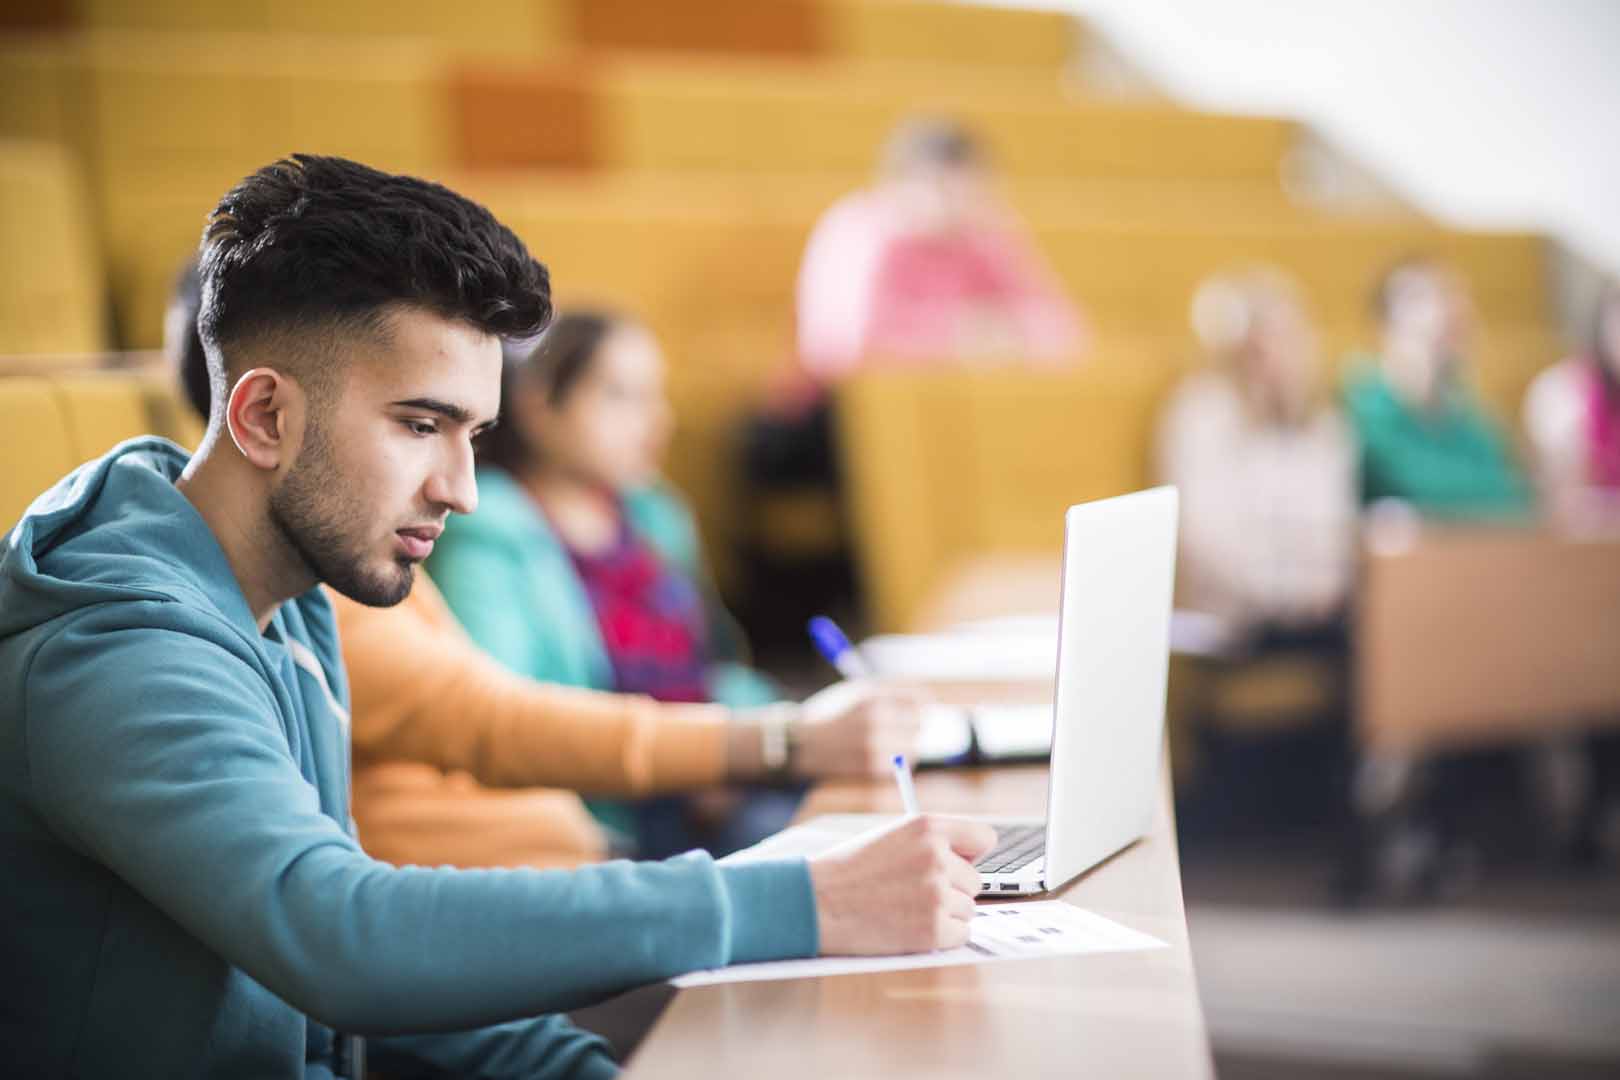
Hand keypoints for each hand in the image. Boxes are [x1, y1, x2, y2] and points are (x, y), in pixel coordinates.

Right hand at [792, 680, 922, 778]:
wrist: (800, 744)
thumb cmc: (831, 715)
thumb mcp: (856, 692)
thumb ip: (890, 695)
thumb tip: (930, 703)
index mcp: (873, 695)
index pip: (919, 699)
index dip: (921, 706)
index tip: (919, 710)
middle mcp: (876, 718)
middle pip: (919, 723)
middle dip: (914, 727)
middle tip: (903, 729)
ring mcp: (876, 744)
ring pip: (914, 748)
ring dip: (907, 747)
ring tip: (885, 744)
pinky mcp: (873, 768)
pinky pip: (900, 766)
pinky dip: (895, 763)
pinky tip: (875, 757)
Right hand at [807, 814, 996, 953]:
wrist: (818, 903)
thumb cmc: (849, 871)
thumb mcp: (892, 837)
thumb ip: (930, 843)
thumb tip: (968, 860)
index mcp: (928, 828)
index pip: (984, 838)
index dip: (972, 855)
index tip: (962, 864)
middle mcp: (937, 857)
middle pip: (975, 881)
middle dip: (952, 889)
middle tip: (916, 893)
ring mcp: (936, 894)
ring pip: (968, 909)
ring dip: (945, 914)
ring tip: (907, 909)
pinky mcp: (933, 930)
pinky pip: (961, 935)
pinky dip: (941, 937)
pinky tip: (911, 927)